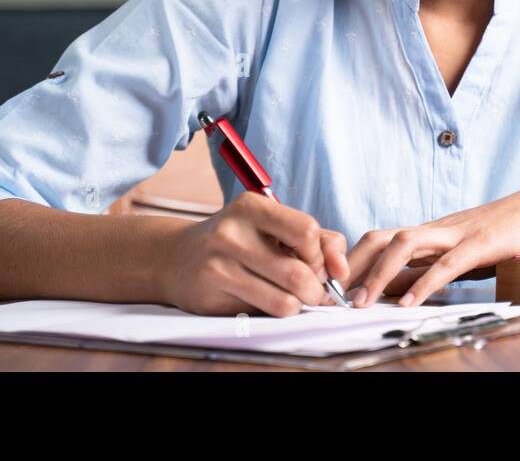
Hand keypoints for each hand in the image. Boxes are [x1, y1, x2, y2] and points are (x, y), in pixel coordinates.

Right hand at [157, 192, 348, 316]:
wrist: (177, 257)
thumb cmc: (238, 240)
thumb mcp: (272, 226)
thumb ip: (316, 240)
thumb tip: (342, 270)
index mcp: (253, 206)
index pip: (307, 231)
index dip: (320, 255)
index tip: (317, 264)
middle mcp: (233, 231)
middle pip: (300, 272)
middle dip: (316, 289)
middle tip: (313, 290)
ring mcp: (220, 262)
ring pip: (285, 300)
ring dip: (299, 305)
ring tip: (294, 298)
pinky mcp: (212, 292)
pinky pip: (263, 313)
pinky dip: (276, 312)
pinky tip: (268, 301)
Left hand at [343, 180, 519, 307]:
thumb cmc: (509, 231)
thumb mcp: (463, 252)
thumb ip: (433, 267)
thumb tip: (400, 289)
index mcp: (431, 231)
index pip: (381, 239)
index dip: (354, 260)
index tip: (333, 286)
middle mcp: (437, 228)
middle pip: (381, 236)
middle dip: (354, 264)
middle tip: (333, 295)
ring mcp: (457, 232)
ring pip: (404, 245)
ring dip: (378, 274)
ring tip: (361, 302)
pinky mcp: (481, 242)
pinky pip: (446, 264)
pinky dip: (424, 284)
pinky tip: (409, 304)